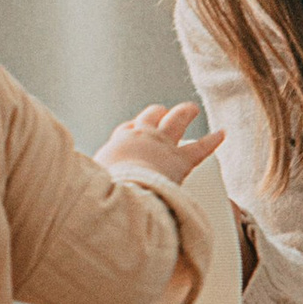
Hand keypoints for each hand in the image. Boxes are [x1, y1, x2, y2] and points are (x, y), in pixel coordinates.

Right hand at [98, 101, 224, 191]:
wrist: (120, 194)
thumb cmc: (102, 192)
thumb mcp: (91, 181)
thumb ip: (93, 181)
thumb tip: (80, 193)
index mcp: (119, 142)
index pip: (128, 129)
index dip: (134, 128)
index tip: (135, 130)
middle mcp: (141, 136)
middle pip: (152, 115)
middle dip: (159, 113)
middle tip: (164, 113)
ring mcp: (162, 144)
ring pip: (177, 119)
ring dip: (185, 112)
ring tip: (191, 109)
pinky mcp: (180, 160)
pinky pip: (202, 146)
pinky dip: (213, 140)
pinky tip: (222, 133)